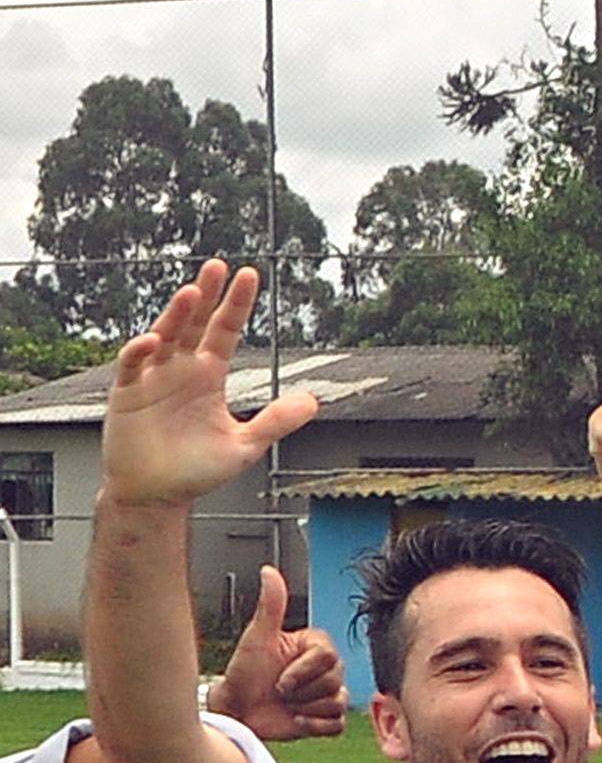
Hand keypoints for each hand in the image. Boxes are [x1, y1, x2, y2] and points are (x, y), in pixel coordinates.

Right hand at [100, 263, 321, 511]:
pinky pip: (132, 366)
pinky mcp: (127, 393)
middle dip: (206, 295)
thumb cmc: (196, 471)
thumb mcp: (245, 445)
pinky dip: (140, 352)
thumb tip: (312, 401)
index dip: (236, 305)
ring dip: (176, 314)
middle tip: (217, 267)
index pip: (225, 331)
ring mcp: (153, 378)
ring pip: (165, 336)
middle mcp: (181, 369)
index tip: (249, 276)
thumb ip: (276, 422)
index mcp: (209, 376)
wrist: (157, 494)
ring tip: (192, 293)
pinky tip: (153, 341)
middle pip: (193, 323)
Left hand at [210, 565, 348, 739]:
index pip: (328, 658)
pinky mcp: (328, 719)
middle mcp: (327, 669)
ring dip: (306, 708)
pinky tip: (296, 719)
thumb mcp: (256, 638)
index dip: (302, 672)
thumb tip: (269, 571)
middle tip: (280, 691)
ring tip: (287, 704)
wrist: (235, 710)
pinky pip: (337, 724)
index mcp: (316, 647)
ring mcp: (329, 695)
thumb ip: (270, 606)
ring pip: (337, 703)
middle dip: (301, 691)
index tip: (279, 677)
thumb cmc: (242, 674)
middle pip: (335, 681)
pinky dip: (315, 725)